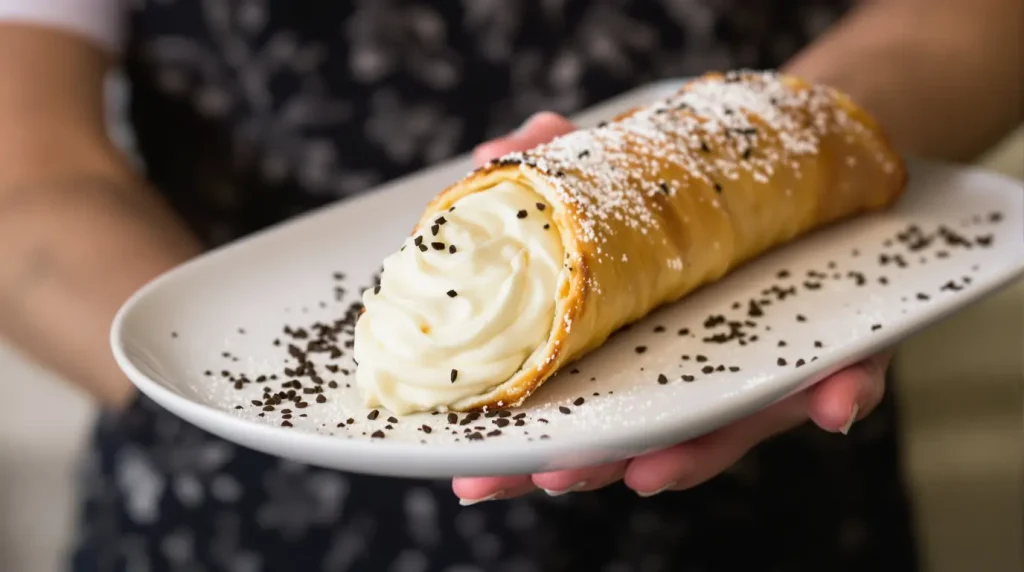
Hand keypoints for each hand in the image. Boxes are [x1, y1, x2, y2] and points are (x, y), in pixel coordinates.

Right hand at [452, 112, 892, 502]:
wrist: (799, 160)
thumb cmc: (695, 188)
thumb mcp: (623, 165)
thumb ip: (562, 158)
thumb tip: (492, 155)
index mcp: (632, 348)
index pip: (573, 412)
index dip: (526, 448)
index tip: (476, 474)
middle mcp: (691, 374)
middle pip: (637, 438)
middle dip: (591, 466)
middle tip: (552, 475)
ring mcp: (760, 373)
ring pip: (729, 430)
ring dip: (695, 455)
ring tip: (651, 471)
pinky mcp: (840, 353)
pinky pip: (847, 382)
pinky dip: (844, 394)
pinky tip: (837, 404)